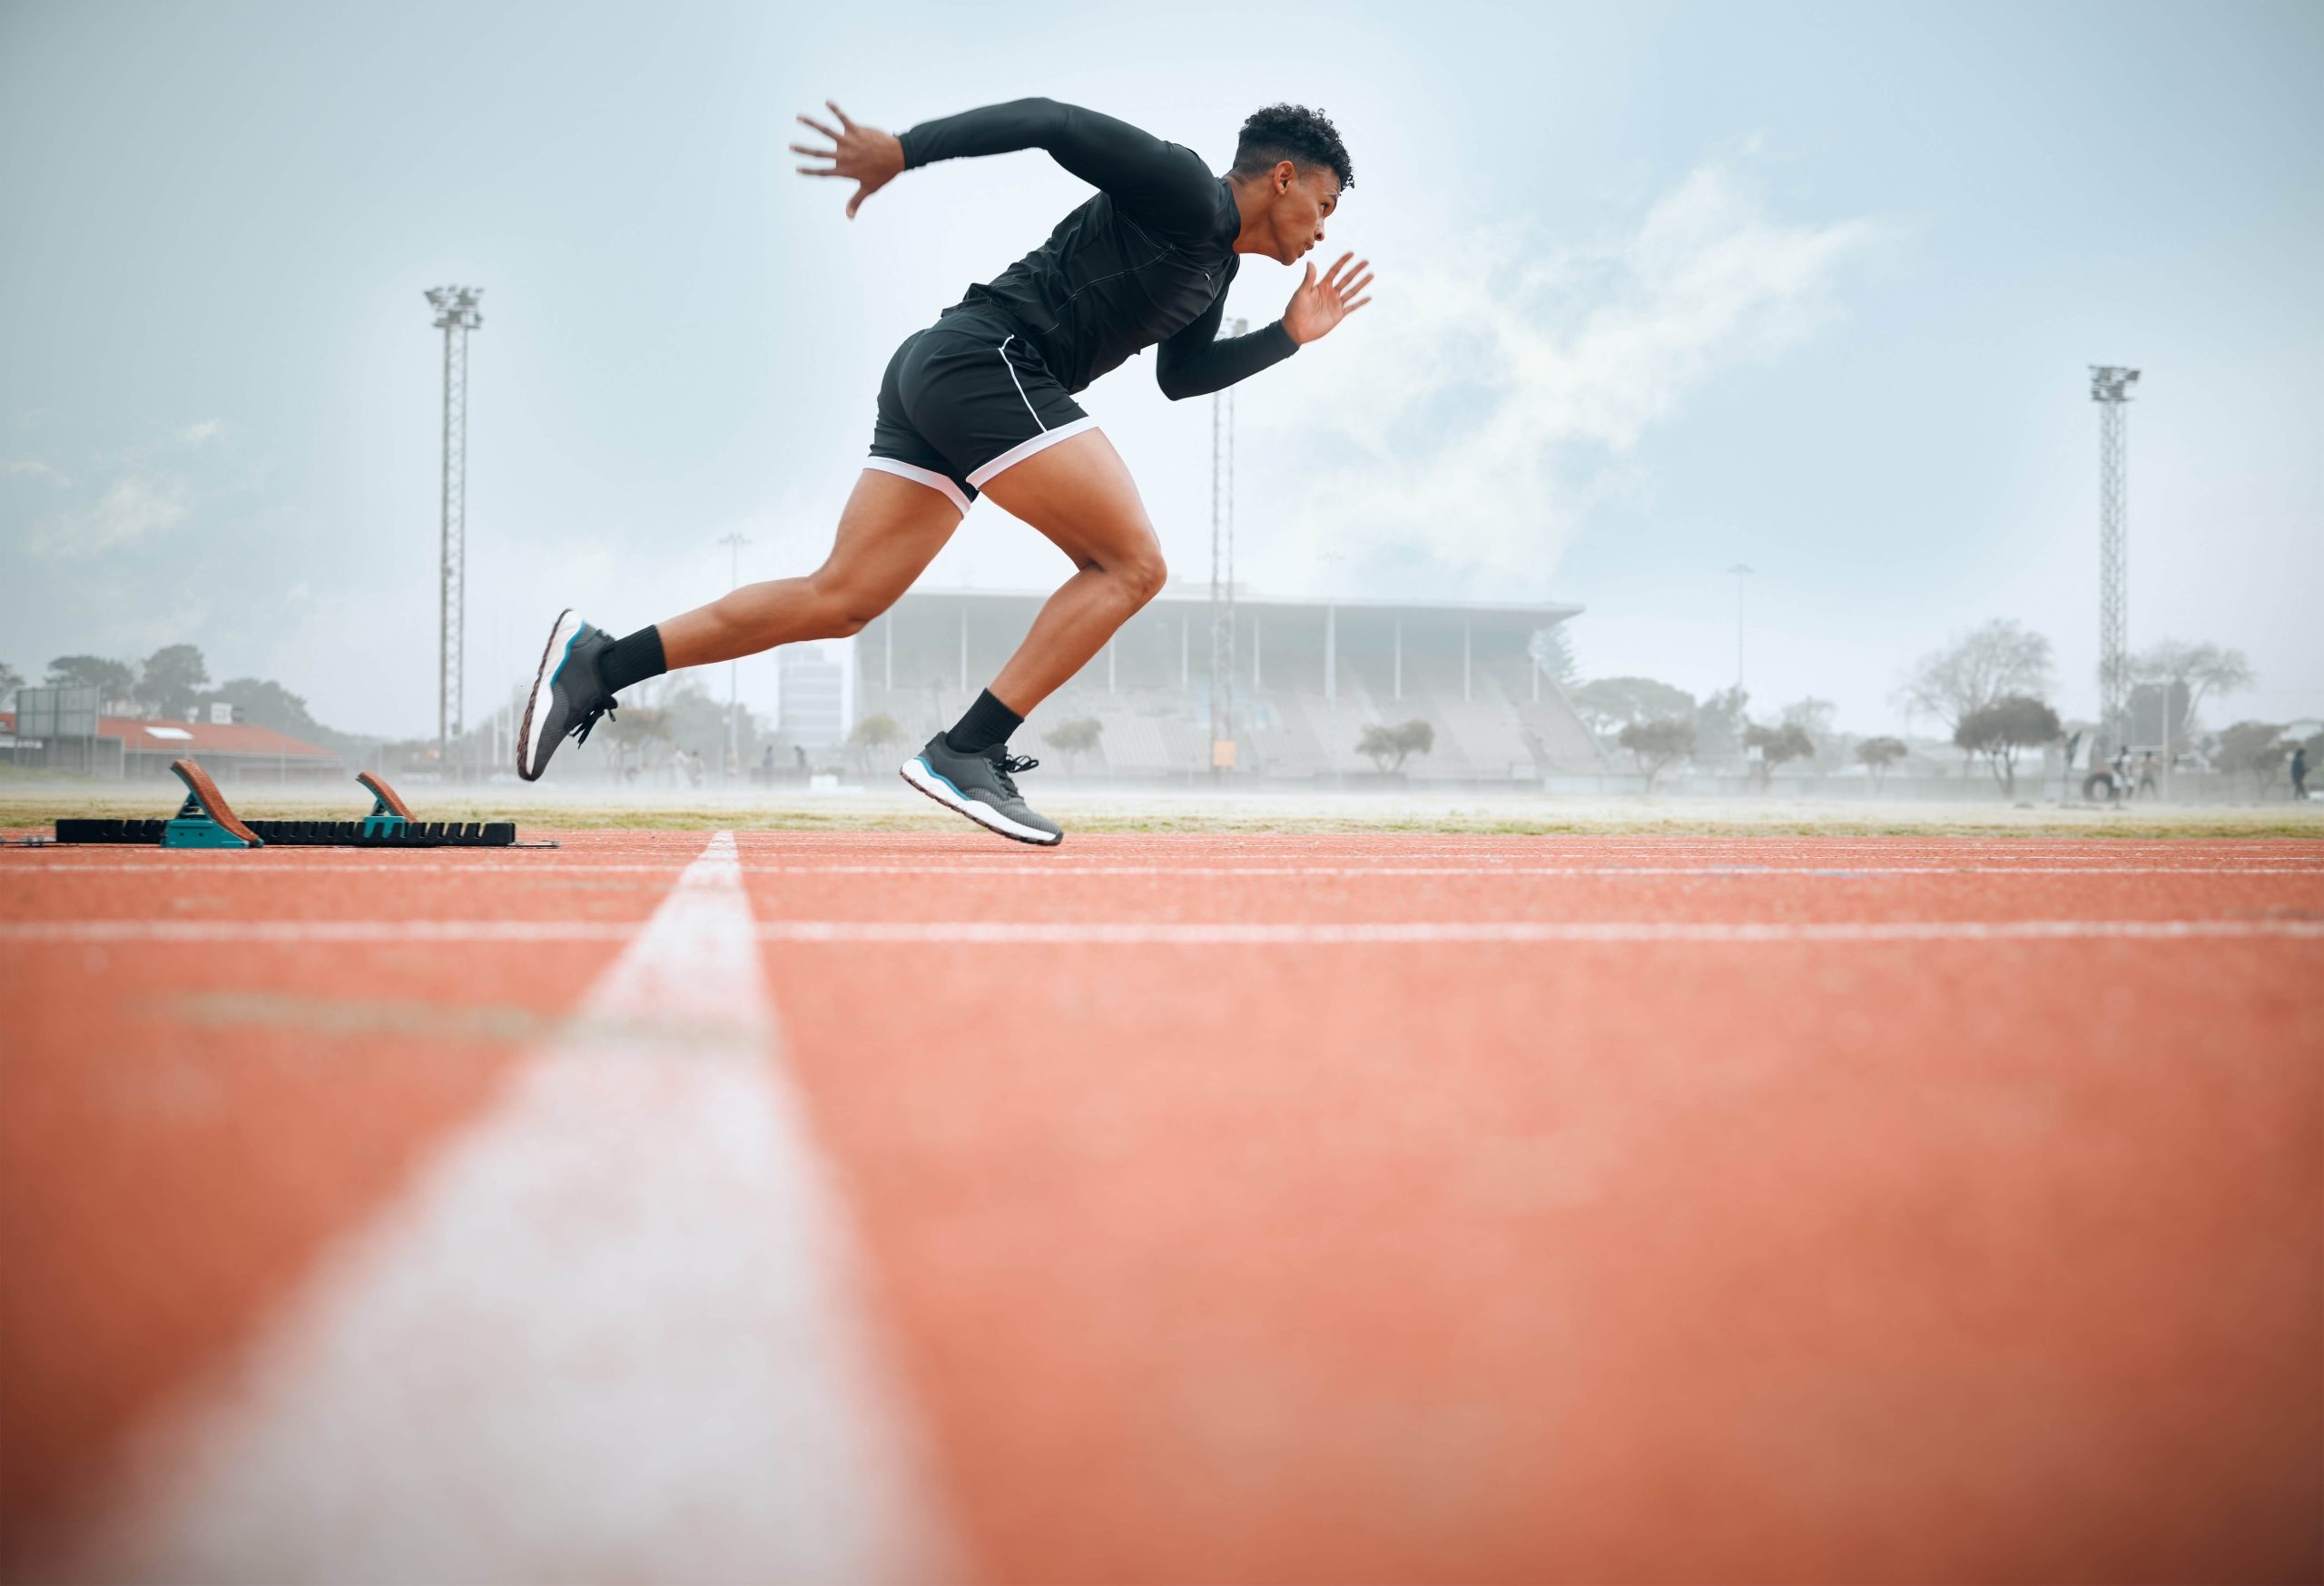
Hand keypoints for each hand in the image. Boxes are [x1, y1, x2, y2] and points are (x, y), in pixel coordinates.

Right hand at [791, 101, 904, 219]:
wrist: (898, 157)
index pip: (822, 172)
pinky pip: (843, 118)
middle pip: (819, 153)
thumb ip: (855, 202)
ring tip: (798, 118)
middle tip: (790, 146)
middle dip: (803, 150)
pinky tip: (827, 102)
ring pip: (826, 131)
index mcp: (844, 170)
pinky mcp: (856, 130)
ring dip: (811, 124)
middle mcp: (843, 156)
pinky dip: (835, 109)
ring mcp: (849, 142)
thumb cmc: (883, 174)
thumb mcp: (869, 189)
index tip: (797, 169)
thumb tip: (849, 218)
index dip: (809, 172)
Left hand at [1282, 252, 1373, 344]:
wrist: (1296, 329)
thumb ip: (1309, 278)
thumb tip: (1310, 262)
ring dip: (1361, 283)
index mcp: (1322, 285)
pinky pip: (1352, 307)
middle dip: (1356, 270)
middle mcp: (1331, 292)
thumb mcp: (1302, 292)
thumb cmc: (1296, 309)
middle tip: (1366, 261)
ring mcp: (1335, 303)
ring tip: (1371, 275)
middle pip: (1346, 279)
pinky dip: (1360, 303)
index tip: (1351, 253)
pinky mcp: (1338, 315)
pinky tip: (1369, 297)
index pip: (1335, 270)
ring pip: (1352, 291)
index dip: (1343, 262)